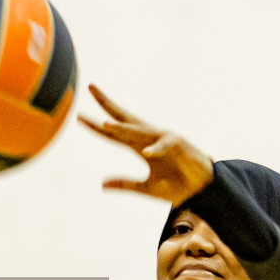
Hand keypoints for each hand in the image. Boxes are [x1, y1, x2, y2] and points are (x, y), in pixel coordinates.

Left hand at [77, 84, 214, 204]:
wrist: (200, 192)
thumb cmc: (175, 186)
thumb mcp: (145, 188)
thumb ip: (124, 184)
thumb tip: (101, 184)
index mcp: (139, 146)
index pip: (113, 134)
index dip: (96, 126)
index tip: (79, 117)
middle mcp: (149, 138)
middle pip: (124, 118)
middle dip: (107, 104)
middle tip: (91, 87)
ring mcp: (164, 139)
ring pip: (139, 130)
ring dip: (124, 128)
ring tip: (106, 124)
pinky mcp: (179, 145)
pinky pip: (165, 145)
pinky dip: (156, 148)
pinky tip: (146, 152)